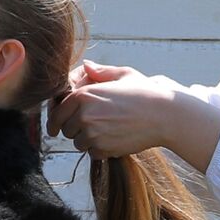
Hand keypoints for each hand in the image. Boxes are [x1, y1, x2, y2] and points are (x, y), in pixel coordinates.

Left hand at [47, 62, 172, 157]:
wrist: (165, 115)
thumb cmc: (146, 93)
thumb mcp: (124, 75)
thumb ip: (101, 71)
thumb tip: (86, 66)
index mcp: (84, 94)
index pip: (57, 111)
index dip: (55, 119)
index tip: (55, 127)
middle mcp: (84, 114)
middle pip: (66, 129)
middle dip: (75, 129)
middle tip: (91, 125)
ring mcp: (93, 133)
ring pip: (78, 143)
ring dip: (88, 140)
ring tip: (106, 131)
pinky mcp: (104, 148)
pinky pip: (93, 153)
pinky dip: (100, 149)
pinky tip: (114, 139)